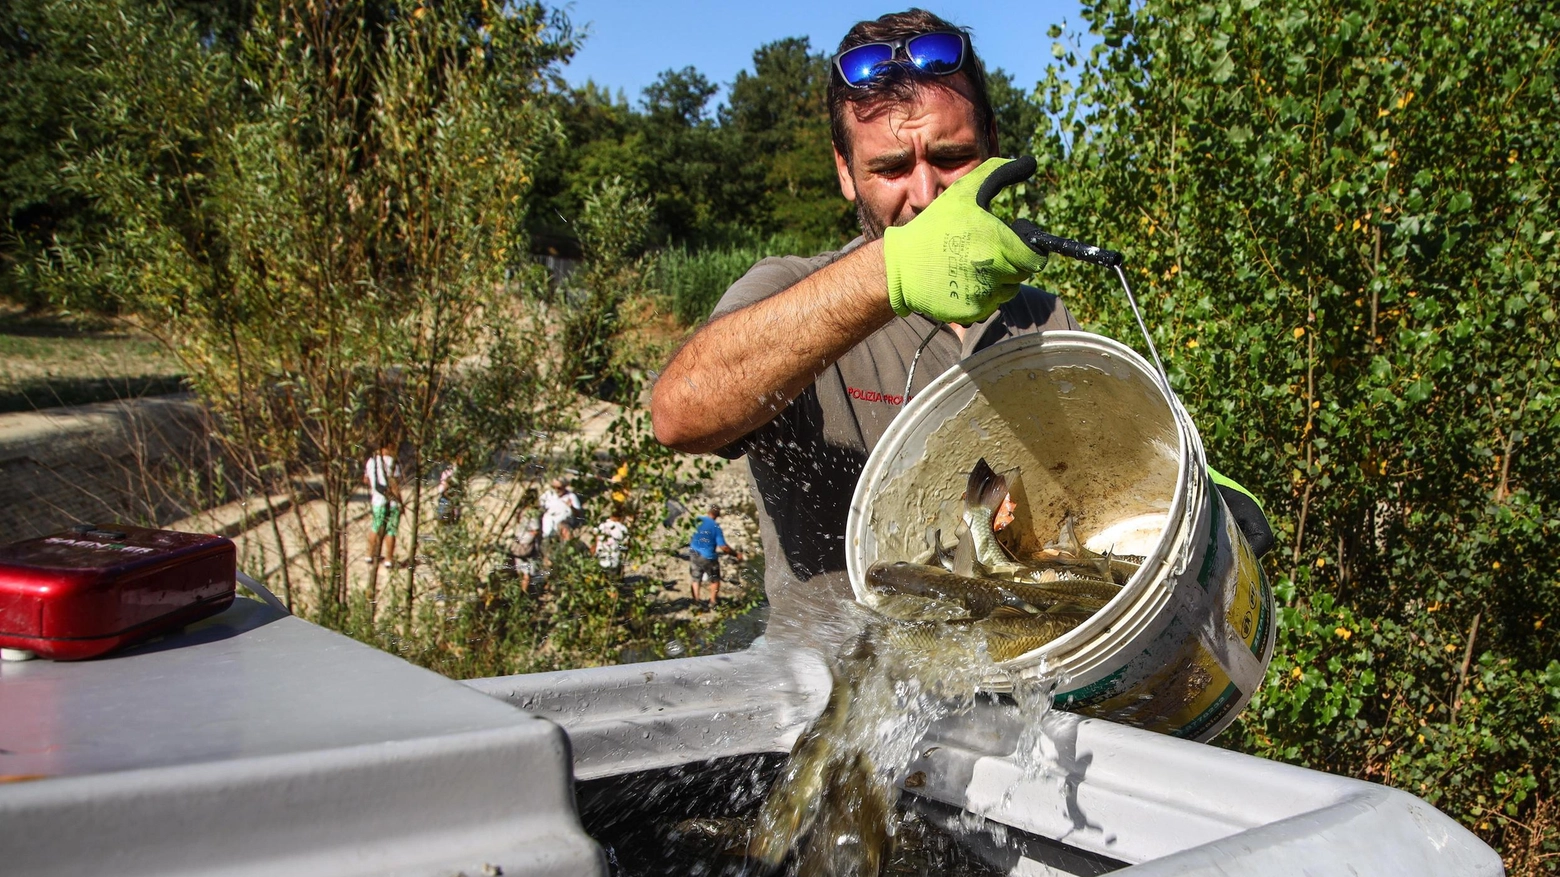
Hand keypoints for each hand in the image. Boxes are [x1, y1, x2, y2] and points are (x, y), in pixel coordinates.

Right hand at [882, 157, 1047, 324]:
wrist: (901, 265)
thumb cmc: (935, 226)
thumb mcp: (965, 193)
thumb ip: (998, 173)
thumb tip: (1029, 161)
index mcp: (998, 243)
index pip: (1035, 258)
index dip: (1027, 250)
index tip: (1012, 242)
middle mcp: (994, 272)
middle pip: (1022, 274)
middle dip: (1010, 263)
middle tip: (985, 251)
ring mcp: (983, 295)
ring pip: (1008, 291)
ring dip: (998, 280)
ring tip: (972, 265)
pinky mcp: (973, 312)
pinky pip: (992, 306)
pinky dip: (983, 296)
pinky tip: (962, 281)